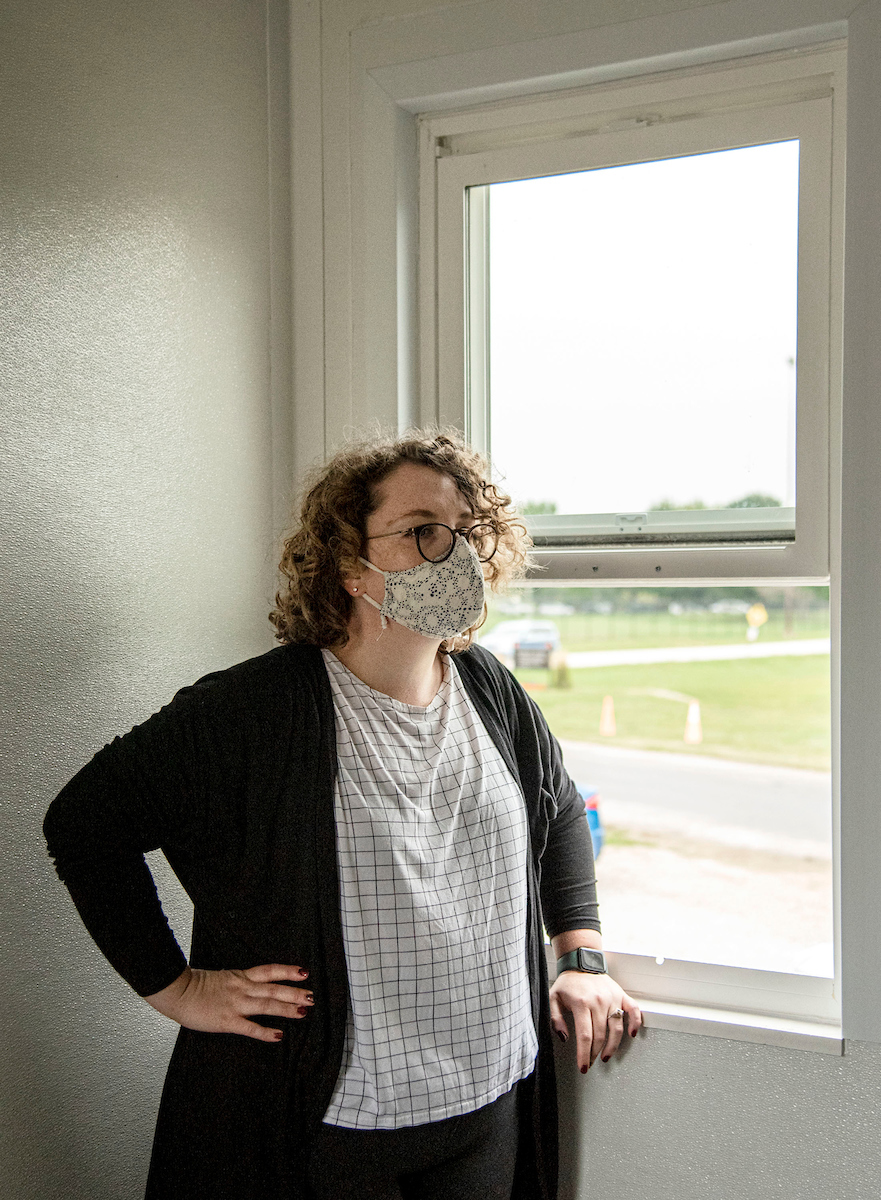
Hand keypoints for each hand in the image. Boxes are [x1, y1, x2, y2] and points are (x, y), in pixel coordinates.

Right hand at [144, 963, 313, 1042]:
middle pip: (273, 989)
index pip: (269, 971)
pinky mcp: (227, 1021)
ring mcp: (235, 1004)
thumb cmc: (194, 984)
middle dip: (294, 992)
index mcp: (240, 976)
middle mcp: (242, 988)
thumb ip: (236, 981)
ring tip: (303, 1012)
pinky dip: (265, 1032)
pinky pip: (249, 1027)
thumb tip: (248, 984)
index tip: (304, 972)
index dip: (287, 971)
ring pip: (266, 1005)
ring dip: (286, 1009)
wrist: (178, 991)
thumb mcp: (220, 976)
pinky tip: (278, 1035)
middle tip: (312, 996)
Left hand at [549, 971, 641, 1071]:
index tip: (583, 1067)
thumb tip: (564, 1038)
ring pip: (616, 1028)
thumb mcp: (553, 999)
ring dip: (612, 1046)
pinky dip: (635, 1022)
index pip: (585, 1036)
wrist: (581, 963)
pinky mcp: (621, 995)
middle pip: (600, 1036)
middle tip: (591, 1062)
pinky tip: (632, 1034)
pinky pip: (633, 1010)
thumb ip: (556, 1019)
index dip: (584, 1055)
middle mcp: (598, 1001)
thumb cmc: (567, 983)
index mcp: (581, 1003)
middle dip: (595, 1053)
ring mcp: (612, 998)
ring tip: (606, 1056)